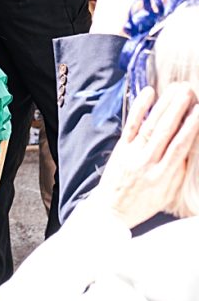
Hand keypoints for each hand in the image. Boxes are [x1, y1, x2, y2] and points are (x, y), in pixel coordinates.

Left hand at [90, 84, 198, 227]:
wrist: (110, 210)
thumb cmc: (143, 204)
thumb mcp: (167, 193)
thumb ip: (178, 172)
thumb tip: (189, 149)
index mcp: (163, 176)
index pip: (179, 147)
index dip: (190, 127)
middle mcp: (147, 162)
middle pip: (165, 131)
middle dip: (178, 109)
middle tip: (189, 91)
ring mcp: (132, 153)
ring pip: (150, 126)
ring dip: (164, 106)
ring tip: (176, 90)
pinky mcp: (120, 148)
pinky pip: (131, 126)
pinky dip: (139, 109)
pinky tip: (148, 94)